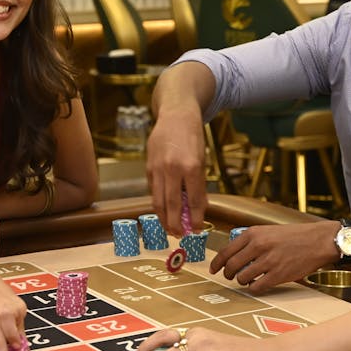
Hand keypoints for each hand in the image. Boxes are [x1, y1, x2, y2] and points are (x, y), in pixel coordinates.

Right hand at [146, 108, 206, 234]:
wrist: (176, 115)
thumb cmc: (193, 137)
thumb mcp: (202, 160)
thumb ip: (198, 184)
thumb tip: (196, 209)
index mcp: (191, 167)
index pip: (193, 200)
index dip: (194, 218)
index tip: (196, 229)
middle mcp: (173, 168)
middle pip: (171, 205)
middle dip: (175, 224)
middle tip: (180, 235)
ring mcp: (158, 168)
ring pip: (158, 200)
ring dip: (163, 218)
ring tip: (170, 228)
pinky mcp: (148, 167)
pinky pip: (153, 190)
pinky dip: (158, 202)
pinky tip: (163, 210)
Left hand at [209, 222, 336, 293]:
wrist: (318, 240)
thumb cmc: (294, 236)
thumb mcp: (268, 230)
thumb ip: (251, 241)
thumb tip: (233, 256)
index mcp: (254, 233)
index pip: (226, 251)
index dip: (216, 263)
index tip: (213, 270)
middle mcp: (258, 246)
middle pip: (231, 267)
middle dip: (228, 275)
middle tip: (231, 277)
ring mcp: (268, 262)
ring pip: (242, 278)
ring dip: (242, 282)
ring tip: (248, 280)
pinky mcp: (278, 275)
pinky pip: (257, 287)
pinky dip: (254, 288)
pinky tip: (258, 284)